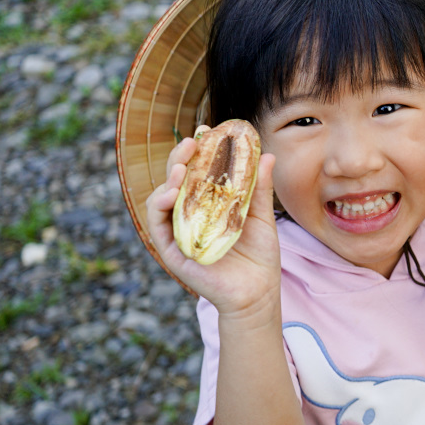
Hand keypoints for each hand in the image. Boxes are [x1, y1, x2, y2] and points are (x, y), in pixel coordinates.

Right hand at [143, 126, 281, 318]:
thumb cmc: (259, 257)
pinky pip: (157, 226)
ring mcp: (179, 232)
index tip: (206, 131)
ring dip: (167, 179)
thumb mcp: (260, 217)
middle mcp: (190, 216)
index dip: (197, 152)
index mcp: (208, 205)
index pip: (196, 173)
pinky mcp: (172, 251)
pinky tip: (171, 193)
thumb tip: (267, 155)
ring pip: (161, 199)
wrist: (258, 294)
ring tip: (180, 168)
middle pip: (176, 181)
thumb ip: (259, 188)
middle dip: (180, 158)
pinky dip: (159, 207)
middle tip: (192, 142)